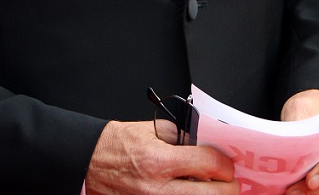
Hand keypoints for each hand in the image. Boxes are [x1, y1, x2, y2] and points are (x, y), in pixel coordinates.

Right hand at [85, 120, 239, 194]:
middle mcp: (157, 189)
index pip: (207, 164)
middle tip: (230, 182)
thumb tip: (204, 143)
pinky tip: (193, 194)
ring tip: (213, 190)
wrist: (88, 163)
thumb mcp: (149, 130)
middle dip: (228, 188)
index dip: (225, 164)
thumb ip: (179, 136)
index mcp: (158, 160)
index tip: (227, 164)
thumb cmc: (116, 145)